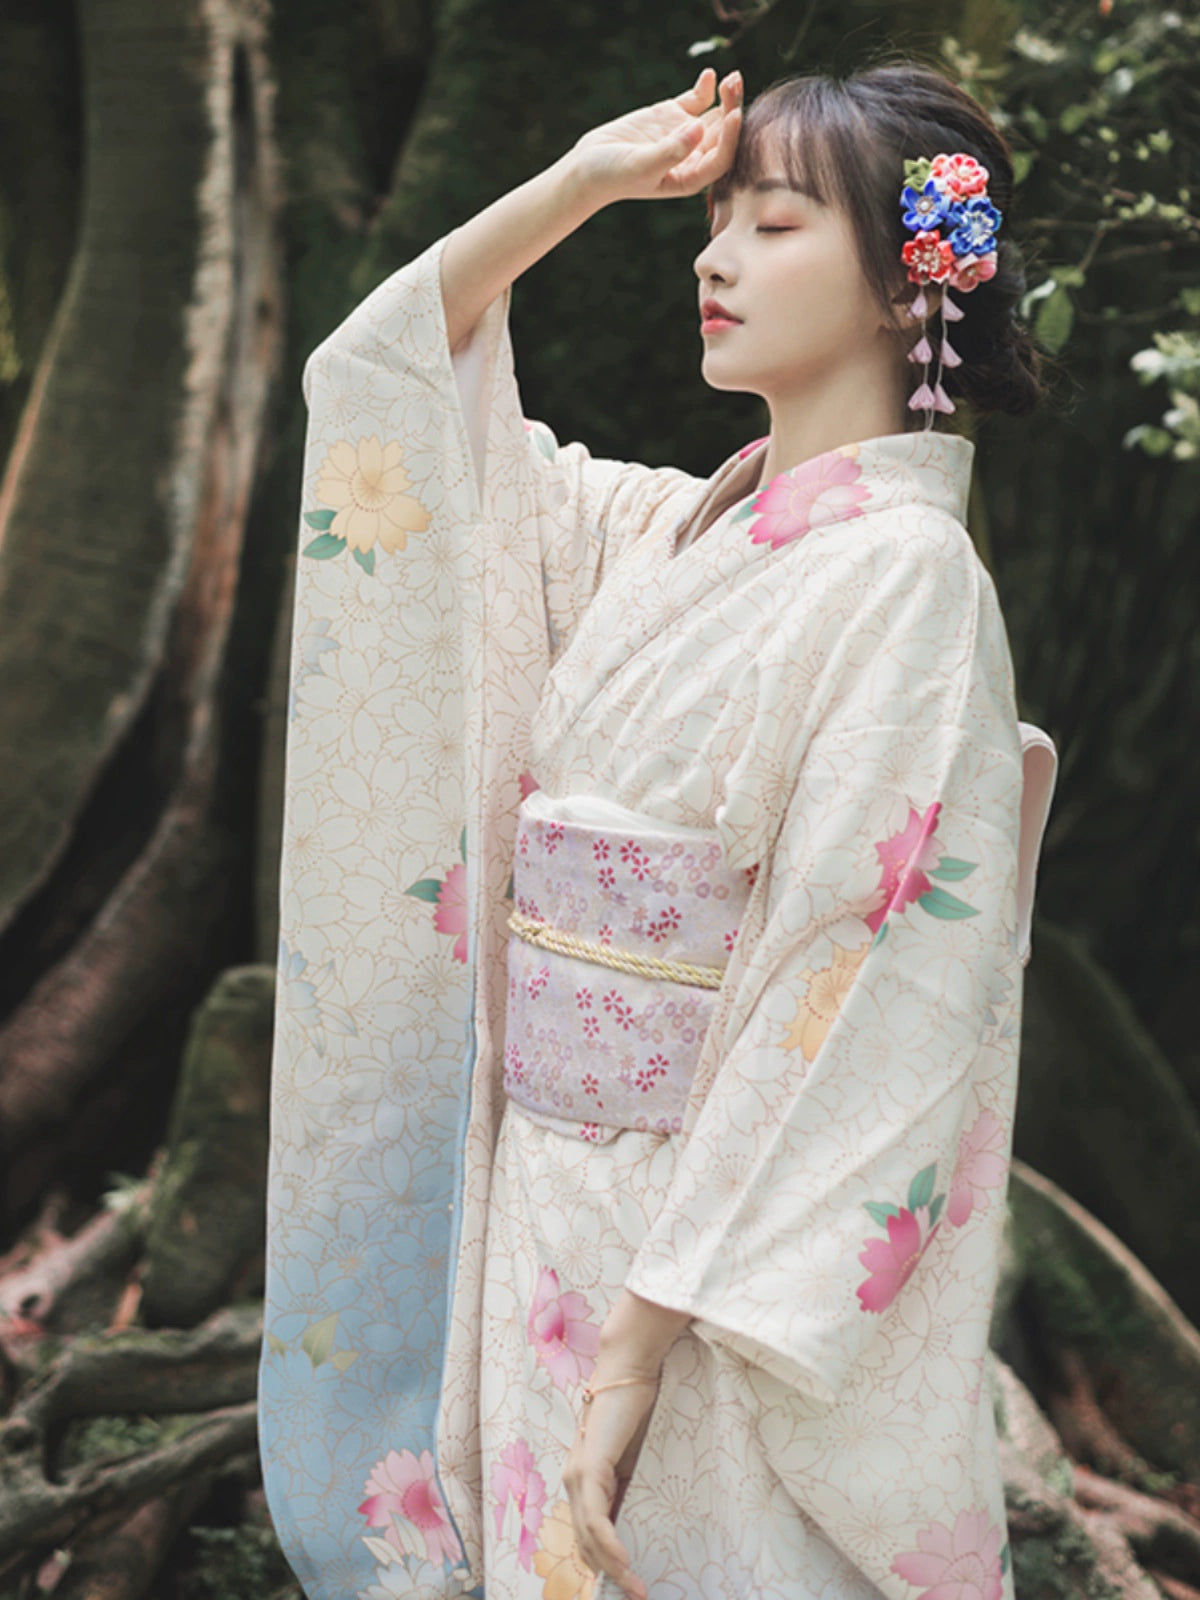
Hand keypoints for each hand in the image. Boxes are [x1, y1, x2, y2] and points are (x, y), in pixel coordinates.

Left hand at [563, 1373, 658, 1599]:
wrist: (631, 1370)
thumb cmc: (637, 1408)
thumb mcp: (636, 1459)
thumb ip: (629, 1487)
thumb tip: (639, 1521)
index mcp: (585, 1479)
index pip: (588, 1533)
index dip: (605, 1563)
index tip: (628, 1585)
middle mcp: (574, 1480)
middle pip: (585, 1541)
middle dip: (609, 1574)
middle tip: (636, 1595)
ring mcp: (578, 1474)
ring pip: (588, 1535)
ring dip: (612, 1566)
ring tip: (634, 1588)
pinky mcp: (589, 1467)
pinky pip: (597, 1517)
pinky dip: (608, 1543)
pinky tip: (623, 1562)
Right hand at [569, 65, 742, 207]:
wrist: (589, 165)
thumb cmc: (613, 175)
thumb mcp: (641, 166)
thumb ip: (671, 151)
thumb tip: (699, 129)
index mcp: (690, 178)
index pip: (720, 159)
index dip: (730, 139)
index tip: (733, 114)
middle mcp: (693, 157)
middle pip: (722, 134)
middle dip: (732, 110)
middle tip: (734, 85)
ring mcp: (685, 135)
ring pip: (715, 115)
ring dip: (725, 97)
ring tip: (732, 78)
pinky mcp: (673, 116)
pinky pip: (697, 100)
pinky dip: (705, 88)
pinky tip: (709, 75)